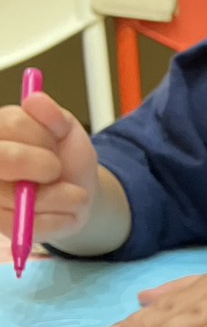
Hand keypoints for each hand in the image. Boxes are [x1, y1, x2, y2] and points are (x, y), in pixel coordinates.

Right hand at [0, 91, 98, 242]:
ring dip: (61, 195)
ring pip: (21, 198)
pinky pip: (33, 225)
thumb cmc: (64, 156)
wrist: (78, 190)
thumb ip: (52, 115)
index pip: (10, 123)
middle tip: (57, 168)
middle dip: (42, 164)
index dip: (40, 132)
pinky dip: (61, 217)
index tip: (57, 136)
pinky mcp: (3, 226)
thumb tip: (35, 100)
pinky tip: (63, 209)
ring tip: (70, 191)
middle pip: (4, 159)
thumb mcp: (66, 129)